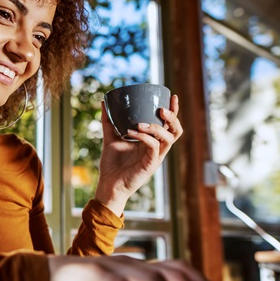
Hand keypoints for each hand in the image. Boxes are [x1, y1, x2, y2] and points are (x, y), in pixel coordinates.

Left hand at [94, 94, 182, 215]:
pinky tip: (131, 131)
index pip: (168, 124)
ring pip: (169, 138)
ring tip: (140, 122)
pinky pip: (154, 147)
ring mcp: (155, 157)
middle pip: (176, 130)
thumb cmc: (112, 164)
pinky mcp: (150, 165)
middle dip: (173, 117)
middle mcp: (157, 148)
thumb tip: (103, 103)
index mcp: (151, 141)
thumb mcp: (110, 138)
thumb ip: (109, 121)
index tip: (172, 96)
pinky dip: (144, 137)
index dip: (173, 111)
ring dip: (157, 127)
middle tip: (161, 109)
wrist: (108, 184)